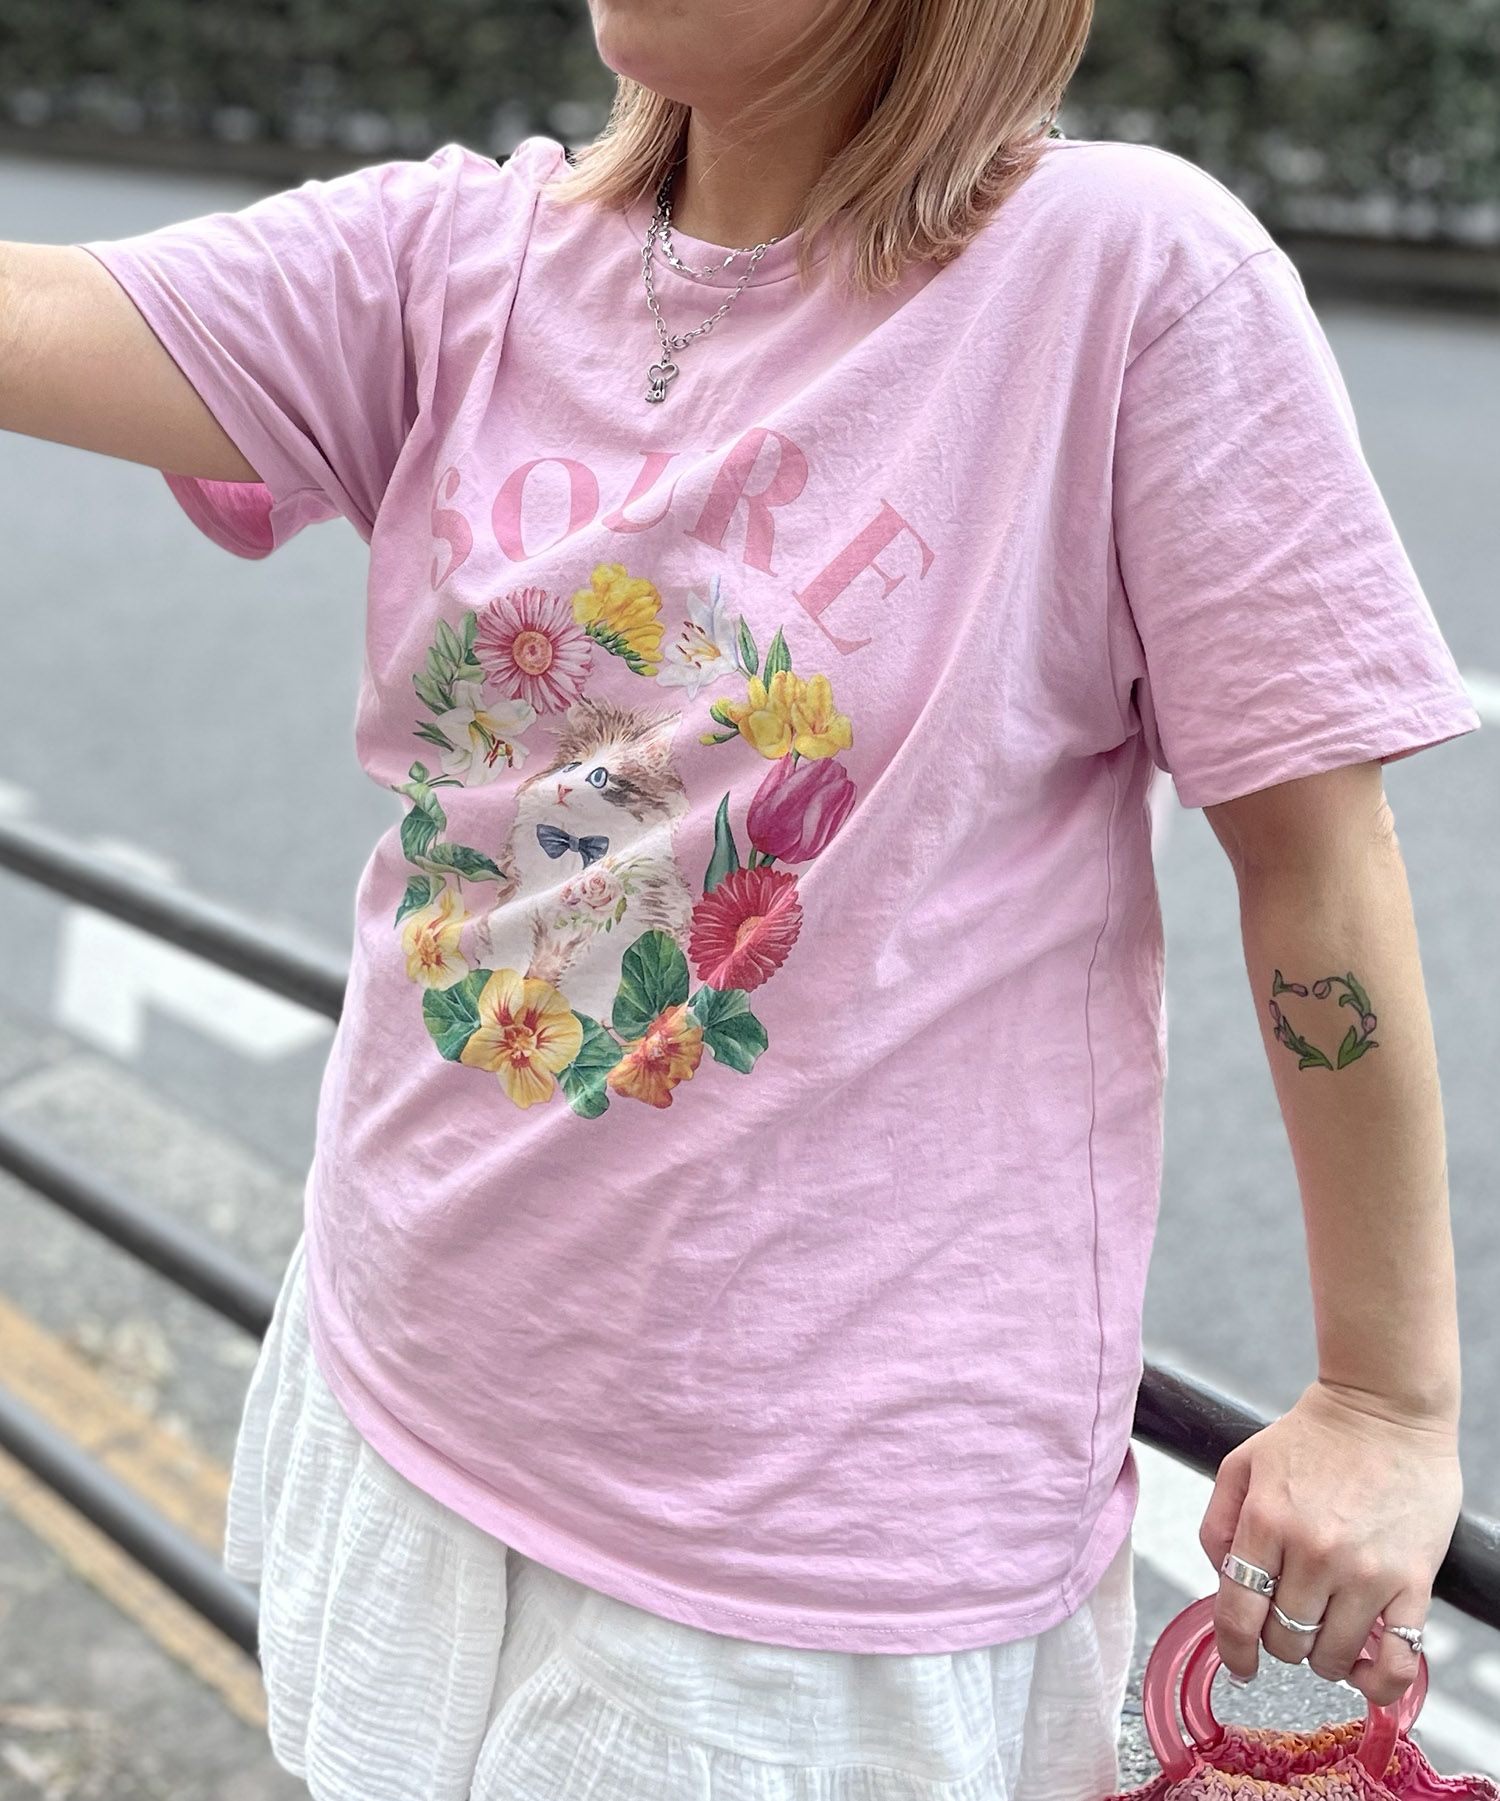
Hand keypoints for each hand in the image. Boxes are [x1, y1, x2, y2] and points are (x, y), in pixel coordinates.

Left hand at [1197, 1378, 1462, 1707]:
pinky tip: (1365, 1668)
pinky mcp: (1411, 1582)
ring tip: (1326, 1630)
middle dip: (1280, 1640)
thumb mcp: (1243, 1462)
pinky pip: (1397, 1661)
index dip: (1234, 1651)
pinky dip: (1378, 1682)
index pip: (1238, 1612)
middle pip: (1285, 1640)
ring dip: (1323, 1656)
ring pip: (1332, 1656)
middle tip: (1290, 1619)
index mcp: (1266, 1520)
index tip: (1240, 1666)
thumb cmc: (1312, 1437)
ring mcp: (1364, 1571)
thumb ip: (1218, 1521)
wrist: (1384, 1409)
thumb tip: (1219, 1578)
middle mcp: (1313, 1551)